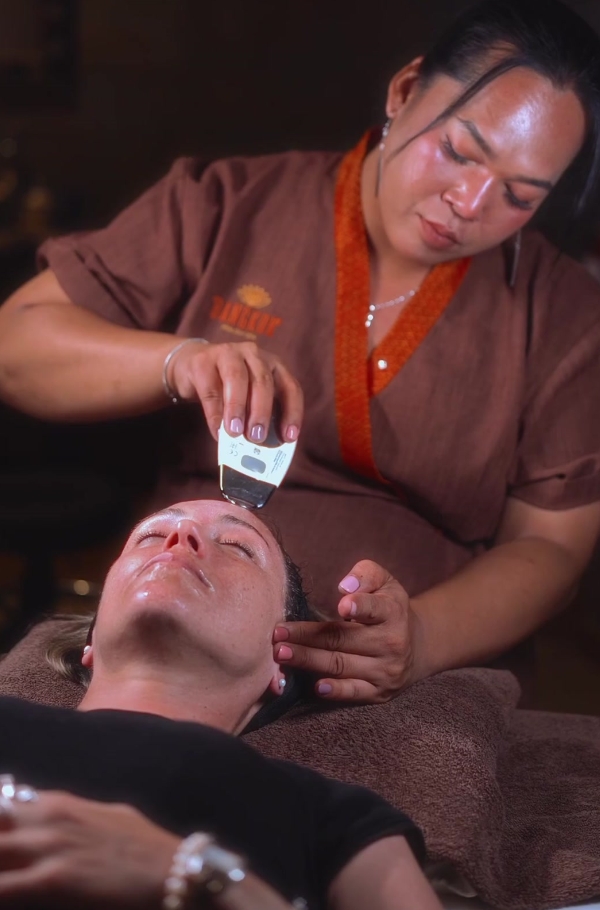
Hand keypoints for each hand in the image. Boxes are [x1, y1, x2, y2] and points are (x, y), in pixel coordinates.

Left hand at [0, 790, 178, 908]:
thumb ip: (70, 814)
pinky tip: (5, 894)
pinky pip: (4, 888)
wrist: (173, 868)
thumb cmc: (140, 846)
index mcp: (56, 802)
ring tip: (4, 871)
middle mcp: (47, 817)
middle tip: (3, 857)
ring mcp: (50, 847)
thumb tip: (48, 813)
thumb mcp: (103, 816)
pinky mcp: (54, 879)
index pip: (1, 800)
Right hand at [169, 339, 302, 442]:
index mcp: (272, 365)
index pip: (290, 387)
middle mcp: (253, 355)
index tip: (288, 437)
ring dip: (237, 408)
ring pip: (236, 379)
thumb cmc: (227, 386)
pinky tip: (217, 430)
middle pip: (263, 381)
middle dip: (262, 412)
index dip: (292, 413)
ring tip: (235, 433)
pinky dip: (214, 413)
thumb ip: (257, 415)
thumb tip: (263, 446)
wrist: (190, 365)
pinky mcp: (202, 362)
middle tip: (257, 437)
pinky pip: (210, 389)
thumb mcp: (248, 397)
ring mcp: (227, 354)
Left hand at [273, 561, 424, 702]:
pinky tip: (315, 686)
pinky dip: (335, 690)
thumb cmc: (389, 608)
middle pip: (344, 639)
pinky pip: (354, 691)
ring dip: (308, 660)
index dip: (360, 606)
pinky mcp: (379, 692)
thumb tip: (345, 587)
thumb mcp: (385, 583)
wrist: (416, 646)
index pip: (376, 608)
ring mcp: (385, 670)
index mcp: (393, 612)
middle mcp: (391, 643)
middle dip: (309, 636)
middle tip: (278, 634)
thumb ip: (366, 575)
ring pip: (341, 665)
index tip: (341, 605)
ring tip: (281, 654)